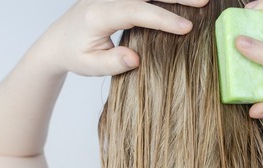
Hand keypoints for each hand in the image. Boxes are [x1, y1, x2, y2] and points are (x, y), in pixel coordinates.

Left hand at [35, 0, 207, 76]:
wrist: (58, 40)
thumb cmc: (75, 54)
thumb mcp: (89, 66)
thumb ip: (112, 63)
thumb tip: (136, 59)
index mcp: (99, 14)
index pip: (136, 12)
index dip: (163, 19)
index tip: (186, 28)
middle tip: (203, 2)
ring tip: (201, 0)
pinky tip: (182, 0)